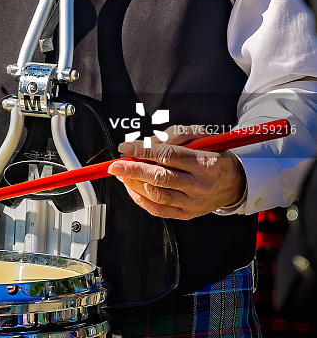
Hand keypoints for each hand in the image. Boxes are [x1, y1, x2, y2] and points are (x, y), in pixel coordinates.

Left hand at [108, 124, 245, 219]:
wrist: (235, 183)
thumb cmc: (214, 156)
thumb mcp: (201, 137)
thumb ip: (174, 136)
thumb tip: (146, 143)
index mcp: (203, 162)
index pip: (167, 155)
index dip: (143, 151)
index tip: (125, 148)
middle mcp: (198, 184)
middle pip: (159, 177)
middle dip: (132, 170)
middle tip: (115, 165)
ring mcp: (193, 202)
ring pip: (157, 195)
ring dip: (135, 184)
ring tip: (122, 174)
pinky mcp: (187, 214)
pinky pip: (159, 210)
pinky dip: (142, 200)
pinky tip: (132, 189)